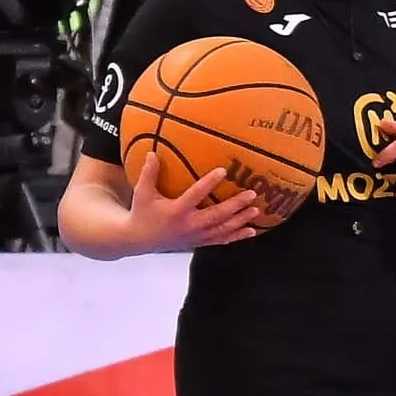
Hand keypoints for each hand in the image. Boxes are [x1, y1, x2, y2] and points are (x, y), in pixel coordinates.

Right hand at [127, 158, 261, 251]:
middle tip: (251, 194)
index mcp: (176, 211)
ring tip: (256, 210)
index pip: (195, 195)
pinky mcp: (199, 242)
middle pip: (217, 215)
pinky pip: (221, 240)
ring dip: (240, 220)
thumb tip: (152, 153)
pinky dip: (236, 236)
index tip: (223, 171)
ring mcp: (196, 236)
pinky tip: (251, 231)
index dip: (209, 183)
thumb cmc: (143, 213)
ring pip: (223, 229)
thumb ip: (148, 173)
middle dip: (235, 205)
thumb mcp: (142, 193)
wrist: (140, 240)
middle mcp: (190, 225)